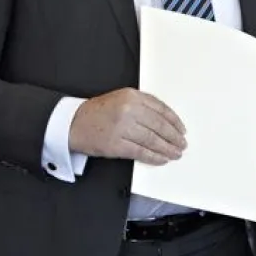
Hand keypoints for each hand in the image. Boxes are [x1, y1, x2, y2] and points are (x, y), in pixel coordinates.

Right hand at [69, 88, 185, 164]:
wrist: (74, 123)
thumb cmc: (99, 111)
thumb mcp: (122, 98)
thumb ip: (143, 105)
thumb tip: (167, 121)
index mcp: (132, 96)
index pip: (161, 109)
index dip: (174, 121)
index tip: (182, 129)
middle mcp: (128, 110)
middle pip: (159, 126)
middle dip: (173, 137)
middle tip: (182, 144)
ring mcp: (122, 128)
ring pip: (152, 140)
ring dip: (167, 149)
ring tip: (175, 154)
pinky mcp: (115, 145)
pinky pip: (140, 152)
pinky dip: (153, 157)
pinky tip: (161, 159)